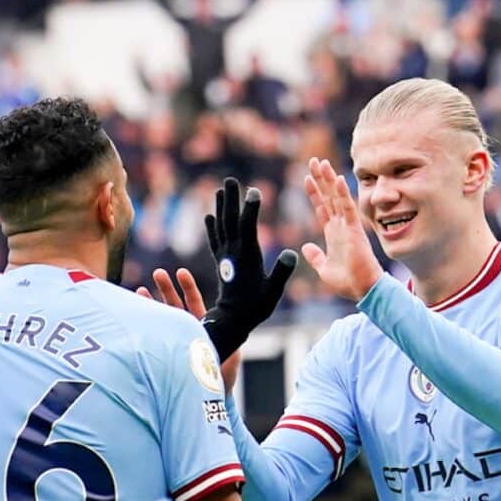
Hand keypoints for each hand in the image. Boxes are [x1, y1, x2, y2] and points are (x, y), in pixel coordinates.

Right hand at [137, 268, 240, 394]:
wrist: (204, 401)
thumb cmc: (219, 381)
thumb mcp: (229, 362)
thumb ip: (230, 351)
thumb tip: (232, 342)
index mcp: (203, 327)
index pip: (194, 302)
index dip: (188, 287)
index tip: (180, 272)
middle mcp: (187, 330)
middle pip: (175, 304)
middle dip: (166, 288)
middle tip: (158, 273)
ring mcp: (173, 339)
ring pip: (161, 317)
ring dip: (151, 302)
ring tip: (140, 288)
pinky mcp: (163, 349)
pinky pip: (152, 332)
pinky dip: (144, 321)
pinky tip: (133, 311)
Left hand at [202, 177, 296, 361]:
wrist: (232, 320)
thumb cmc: (256, 306)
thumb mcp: (273, 291)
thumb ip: (281, 272)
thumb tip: (291, 253)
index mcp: (247, 256)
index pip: (248, 226)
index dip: (251, 207)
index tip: (254, 190)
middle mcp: (233, 252)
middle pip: (230, 220)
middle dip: (231, 199)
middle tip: (230, 180)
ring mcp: (224, 256)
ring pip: (220, 226)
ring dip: (220, 207)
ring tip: (220, 190)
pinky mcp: (220, 262)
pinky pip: (214, 240)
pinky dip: (211, 226)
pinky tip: (209, 216)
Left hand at [302, 158, 382, 301]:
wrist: (362, 290)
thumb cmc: (347, 282)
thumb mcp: (323, 269)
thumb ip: (315, 256)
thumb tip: (305, 246)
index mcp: (333, 234)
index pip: (322, 208)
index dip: (314, 193)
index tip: (306, 177)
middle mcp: (341, 226)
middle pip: (328, 197)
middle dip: (320, 179)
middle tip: (313, 160)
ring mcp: (348, 226)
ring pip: (336, 197)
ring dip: (329, 180)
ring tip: (321, 162)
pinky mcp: (355, 229)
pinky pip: (348, 207)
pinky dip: (343, 193)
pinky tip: (338, 178)